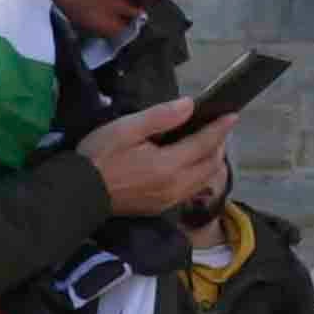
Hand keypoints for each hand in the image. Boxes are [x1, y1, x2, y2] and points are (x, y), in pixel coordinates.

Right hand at [82, 98, 232, 222]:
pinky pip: (191, 190)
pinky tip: (191, 163)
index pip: (204, 144)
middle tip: (218, 126)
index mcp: (169, 165)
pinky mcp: (162, 207)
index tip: (233, 114)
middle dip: (219, 144)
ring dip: (212, 161)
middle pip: (211, 165)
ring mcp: (170, 200)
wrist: (80, 192)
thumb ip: (161, 117)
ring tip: (208, 143)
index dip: (220, 128)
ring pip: (204, 180)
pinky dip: (200, 174)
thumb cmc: (100, 155)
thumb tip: (189, 106)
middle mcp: (176, 186)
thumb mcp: (127, 128)